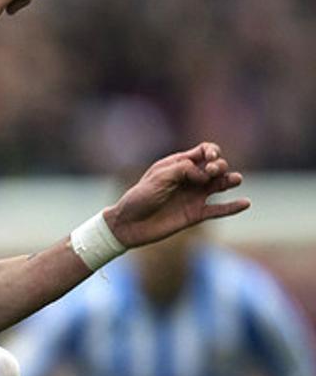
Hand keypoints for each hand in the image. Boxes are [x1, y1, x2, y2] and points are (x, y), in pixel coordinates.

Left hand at [104, 142, 249, 247]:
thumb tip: (204, 175)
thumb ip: (183, 170)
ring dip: (231, 180)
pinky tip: (245, 203)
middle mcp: (190, 179)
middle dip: (219, 165)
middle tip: (211, 172)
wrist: (130, 224)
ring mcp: (195, 196)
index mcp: (178, 165)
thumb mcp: (158, 177)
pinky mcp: (196, 214)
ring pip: (221, 185)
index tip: (209, 157)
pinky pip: (219, 210)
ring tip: (236, 180)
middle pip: (216, 167)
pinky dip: (233, 207)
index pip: (203, 152)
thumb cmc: (140, 197)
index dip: (212, 151)